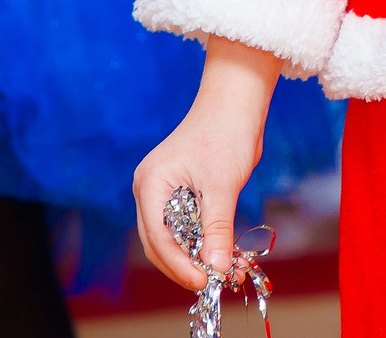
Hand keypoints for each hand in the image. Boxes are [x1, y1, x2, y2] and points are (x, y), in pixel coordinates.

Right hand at [132, 36, 281, 291]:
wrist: (236, 102)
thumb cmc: (226, 134)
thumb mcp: (222, 186)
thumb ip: (217, 228)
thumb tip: (216, 268)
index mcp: (150, 184)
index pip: (157, 238)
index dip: (179, 265)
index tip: (204, 282)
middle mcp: (149, 190)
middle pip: (159, 243)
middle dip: (184, 265)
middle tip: (212, 283)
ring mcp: (162, 192)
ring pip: (171, 238)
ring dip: (193, 256)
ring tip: (220, 271)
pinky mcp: (179, 193)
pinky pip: (184, 226)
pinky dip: (200, 242)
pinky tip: (220, 252)